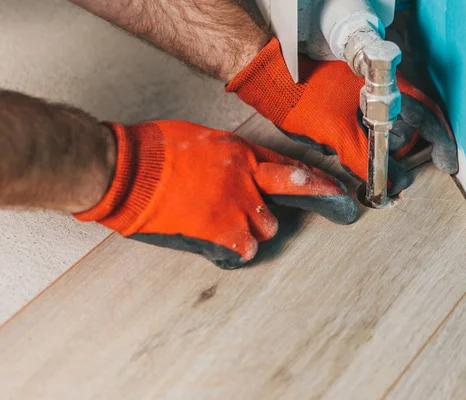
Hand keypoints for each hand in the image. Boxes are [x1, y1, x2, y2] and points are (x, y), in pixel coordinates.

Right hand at [75, 121, 356, 268]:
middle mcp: (247, 178)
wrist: (124, 169)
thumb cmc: (153, 151)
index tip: (336, 192)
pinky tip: (211, 241)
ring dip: (247, 231)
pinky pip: (243, 251)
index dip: (315, 182)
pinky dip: (231, 251)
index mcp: (241, 153)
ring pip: (265, 230)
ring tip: (217, 225)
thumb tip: (235, 172)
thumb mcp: (199, 141)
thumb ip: (228, 158)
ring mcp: (237, 205)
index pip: (291, 168)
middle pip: (285, 201)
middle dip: (270, 210)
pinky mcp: (221, 232)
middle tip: (249, 214)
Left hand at [226, 38, 457, 193]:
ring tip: (354, 164)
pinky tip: (336, 152)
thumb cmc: (303, 96)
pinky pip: (362, 135)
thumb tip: (389, 184)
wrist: (271, 81)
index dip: (440, 143)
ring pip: (382, 136)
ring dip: (372, 156)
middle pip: (405, 131)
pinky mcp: (348, 110)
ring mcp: (364, 102)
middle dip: (396, 158)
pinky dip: (356, 150)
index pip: (427, 117)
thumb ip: (365, 160)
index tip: (446, 165)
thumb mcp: (337, 133)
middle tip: (388, 180)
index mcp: (387, 89)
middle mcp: (380, 93)